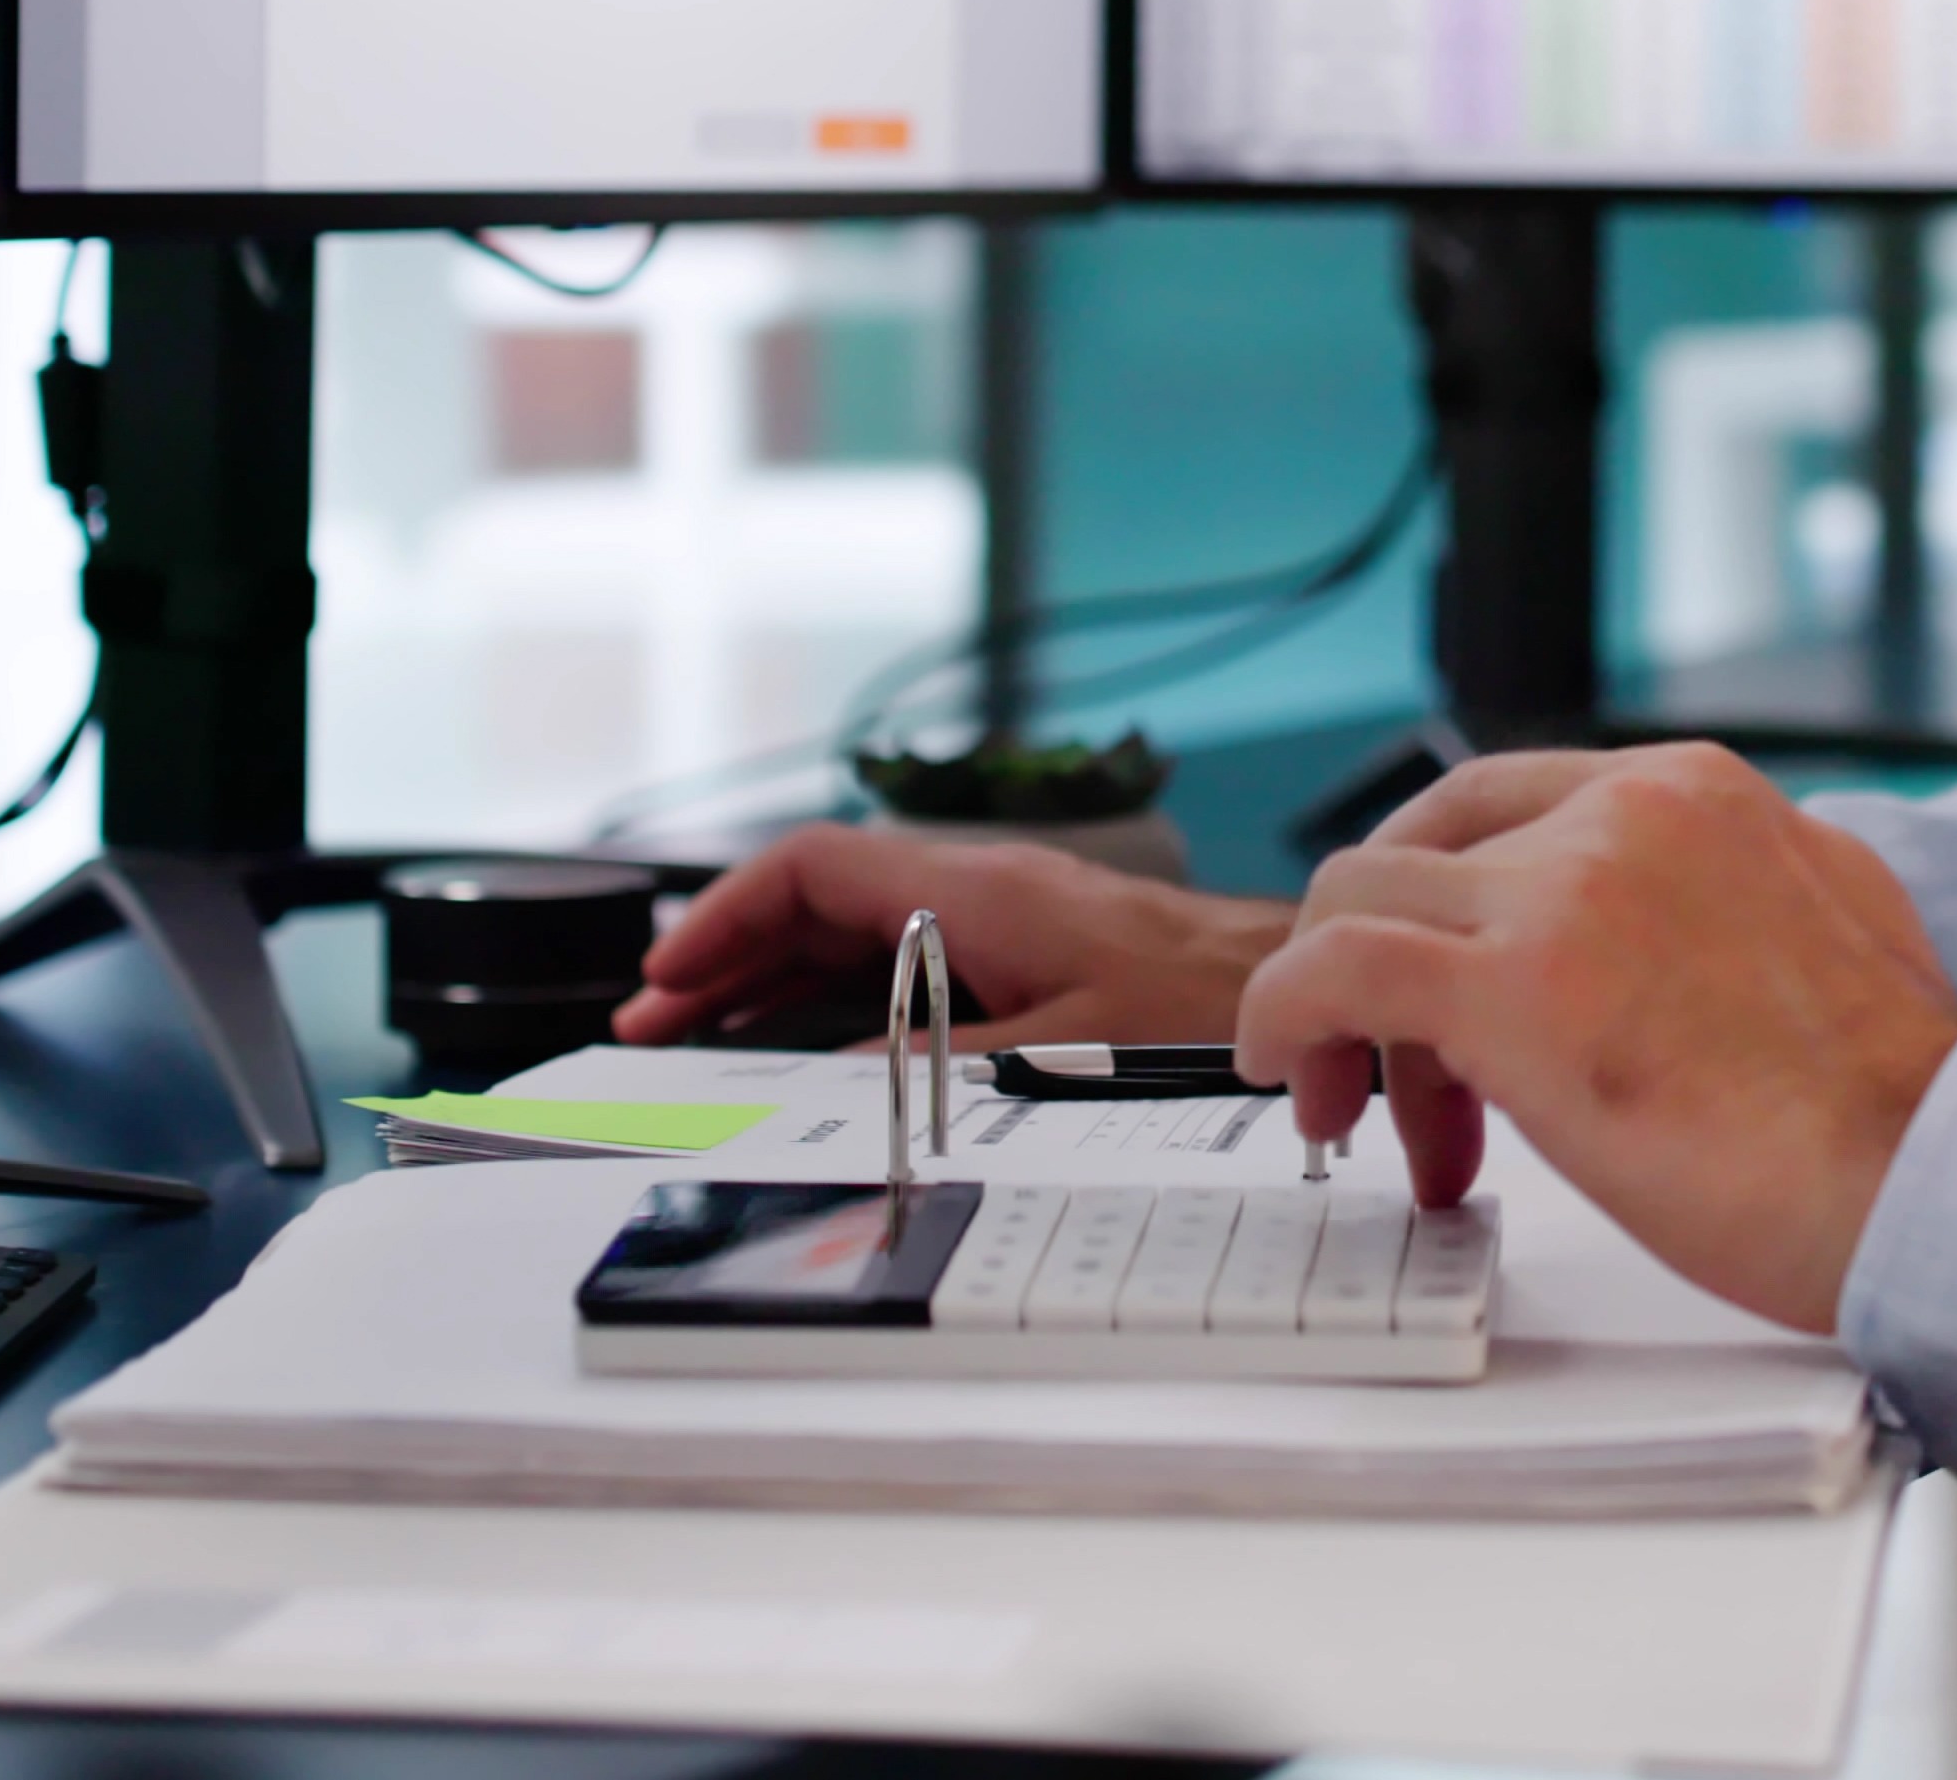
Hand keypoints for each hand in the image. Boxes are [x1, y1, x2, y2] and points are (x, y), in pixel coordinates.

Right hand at [617, 822, 1292, 1049]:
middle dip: (727, 957)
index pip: (810, 871)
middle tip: (654, 1021)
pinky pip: (904, 959)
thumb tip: (815, 1085)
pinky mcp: (1030, 951)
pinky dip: (838, 995)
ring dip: (774, 980)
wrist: (1302, 990)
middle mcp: (979, 890)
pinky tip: (806, 1041)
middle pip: (818, 902)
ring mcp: (1003, 917)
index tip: (665, 976)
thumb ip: (928, 1065)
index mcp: (973, 891)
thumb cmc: (1207, 1013)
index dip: (723, 918)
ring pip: (857, 932)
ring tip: (701, 1034)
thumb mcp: (1051, 1056)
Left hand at [1230, 746, 1956, 1335]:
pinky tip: (1288, 1072)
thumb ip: (1723, 901)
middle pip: (1421, 851)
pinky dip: (1285, 1014)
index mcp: (1697, 794)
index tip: (1435, 991)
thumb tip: (1665, 944)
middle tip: (1390, 1069)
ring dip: (1338, 1014)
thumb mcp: (1823, 930)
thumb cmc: (1890, 1111)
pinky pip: (1332, 968)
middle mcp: (1625, 813)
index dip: (1445, 901)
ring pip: (1360, 902)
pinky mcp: (1517, 989)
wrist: (1933, 1180)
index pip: (1503, 805)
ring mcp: (1566, 892)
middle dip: (1383, 958)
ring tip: (1358, 1117)